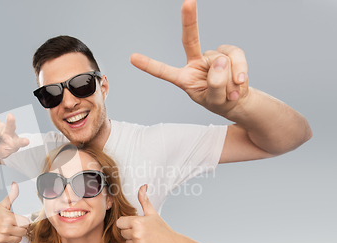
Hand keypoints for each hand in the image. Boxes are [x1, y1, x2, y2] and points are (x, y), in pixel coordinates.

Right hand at [0, 113, 29, 160]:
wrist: (1, 140)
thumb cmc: (4, 148)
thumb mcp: (2, 153)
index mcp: (15, 142)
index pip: (19, 142)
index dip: (22, 142)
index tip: (26, 141)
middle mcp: (11, 131)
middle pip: (11, 126)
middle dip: (11, 121)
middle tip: (11, 116)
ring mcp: (3, 125)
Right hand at [0, 182, 29, 242]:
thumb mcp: (3, 204)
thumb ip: (12, 195)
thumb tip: (15, 184)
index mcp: (9, 218)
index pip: (26, 223)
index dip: (22, 221)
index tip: (16, 220)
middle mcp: (5, 229)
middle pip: (24, 232)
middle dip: (19, 229)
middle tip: (12, 225)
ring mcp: (1, 238)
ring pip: (18, 240)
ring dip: (14, 236)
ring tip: (7, 231)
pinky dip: (8, 242)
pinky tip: (2, 236)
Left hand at [116, 185, 175, 242]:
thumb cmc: (162, 230)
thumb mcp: (153, 214)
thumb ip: (144, 200)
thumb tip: (142, 186)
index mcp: (138, 222)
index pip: (119, 223)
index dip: (127, 225)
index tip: (136, 226)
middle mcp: (137, 234)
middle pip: (122, 234)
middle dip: (131, 235)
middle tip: (144, 235)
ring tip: (147, 242)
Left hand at [130, 0, 248, 116]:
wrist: (238, 101)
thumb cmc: (220, 101)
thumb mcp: (215, 101)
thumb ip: (215, 86)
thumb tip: (220, 61)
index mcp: (183, 78)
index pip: (164, 71)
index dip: (149, 65)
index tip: (132, 58)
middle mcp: (196, 63)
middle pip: (190, 39)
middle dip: (189, 19)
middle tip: (188, 1)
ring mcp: (212, 56)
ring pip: (222, 61)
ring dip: (229, 80)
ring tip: (231, 92)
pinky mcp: (228, 53)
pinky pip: (236, 56)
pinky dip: (241, 70)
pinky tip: (240, 82)